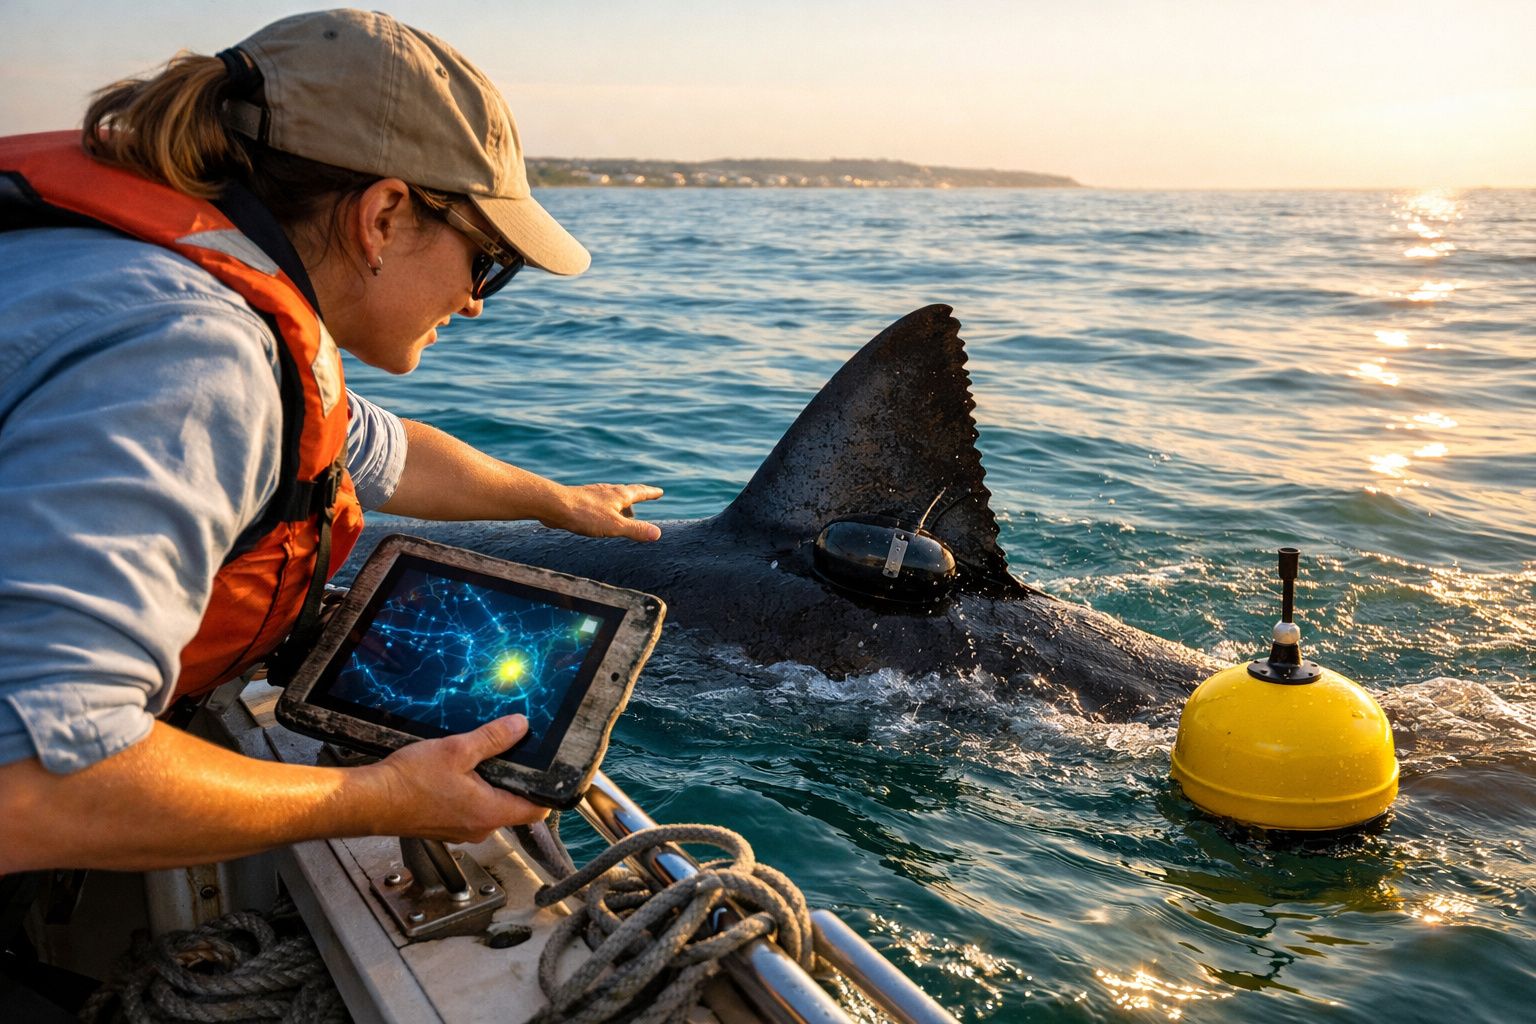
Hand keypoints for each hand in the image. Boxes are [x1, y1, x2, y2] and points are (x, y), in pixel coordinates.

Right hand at [363, 715, 547, 841]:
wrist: (371, 800)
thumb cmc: (408, 783)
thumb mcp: (458, 750)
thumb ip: (493, 738)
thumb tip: (519, 726)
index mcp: (490, 813)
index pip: (538, 810)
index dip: (548, 791)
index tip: (550, 773)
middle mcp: (480, 828)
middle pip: (515, 806)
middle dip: (516, 781)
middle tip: (512, 755)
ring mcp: (462, 830)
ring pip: (491, 807)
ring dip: (491, 785)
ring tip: (480, 760)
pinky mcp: (446, 826)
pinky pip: (470, 809)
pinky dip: (471, 791)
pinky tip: (457, 773)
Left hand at [541, 483, 663, 541]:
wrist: (555, 505)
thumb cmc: (585, 515)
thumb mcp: (615, 526)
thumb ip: (636, 529)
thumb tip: (658, 534)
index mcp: (619, 495)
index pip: (639, 492)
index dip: (650, 493)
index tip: (660, 491)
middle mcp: (607, 491)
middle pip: (626, 492)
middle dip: (636, 495)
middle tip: (643, 496)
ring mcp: (593, 494)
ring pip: (611, 496)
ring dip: (620, 501)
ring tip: (623, 509)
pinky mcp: (580, 499)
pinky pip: (598, 501)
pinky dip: (605, 506)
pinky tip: (598, 512)